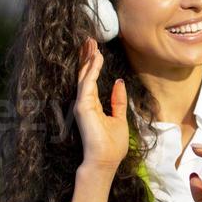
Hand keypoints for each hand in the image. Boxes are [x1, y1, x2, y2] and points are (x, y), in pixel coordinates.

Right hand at [74, 37, 128, 170]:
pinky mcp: (83, 107)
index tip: (95, 50)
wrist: (105, 161)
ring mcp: (82, 104)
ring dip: (88, 58)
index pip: (91, 80)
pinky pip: (88, 83)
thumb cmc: (111, 145)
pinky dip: (92, 69)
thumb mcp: (118, 118)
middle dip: (87, 57)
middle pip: (85, 74)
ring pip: (85, 76)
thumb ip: (117, 101)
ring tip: (91, 43)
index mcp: (92, 105)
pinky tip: (96, 58)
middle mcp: (84, 102)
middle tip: (89, 40)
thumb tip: (118, 83)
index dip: (92, 64)